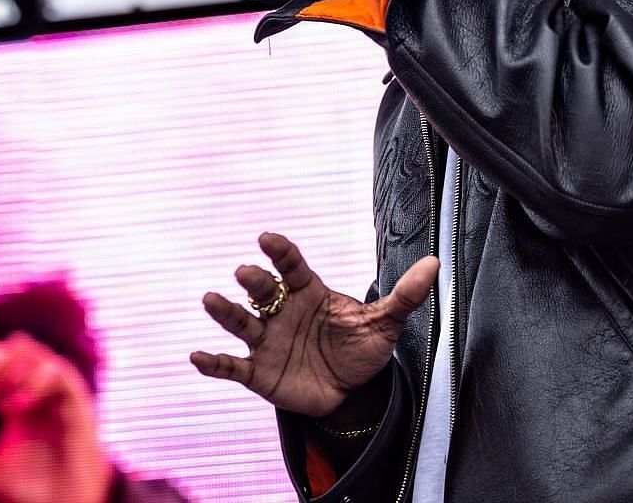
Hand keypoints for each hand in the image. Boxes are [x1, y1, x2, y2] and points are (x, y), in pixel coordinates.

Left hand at [0, 334, 111, 502]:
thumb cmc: (31, 486)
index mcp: (17, 400)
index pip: (1, 362)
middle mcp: (38, 391)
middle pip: (19, 350)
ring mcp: (58, 394)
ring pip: (39, 355)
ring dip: (15, 372)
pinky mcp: (77, 400)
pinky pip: (58, 373)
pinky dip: (35, 383)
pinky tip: (18, 407)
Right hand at [191, 231, 437, 417]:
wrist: (351, 394)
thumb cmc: (362, 349)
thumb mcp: (385, 324)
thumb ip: (405, 295)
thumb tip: (435, 263)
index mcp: (309, 293)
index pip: (292, 267)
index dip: (280, 252)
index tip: (266, 238)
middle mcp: (282, 312)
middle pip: (263, 290)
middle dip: (254, 281)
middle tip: (246, 273)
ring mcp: (267, 341)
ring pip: (241, 322)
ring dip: (225, 311)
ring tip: (211, 299)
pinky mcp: (257, 373)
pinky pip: (232, 366)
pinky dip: (213, 363)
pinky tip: (197, 357)